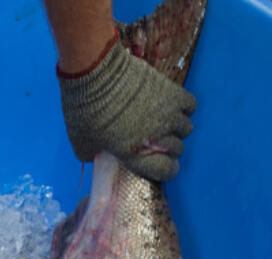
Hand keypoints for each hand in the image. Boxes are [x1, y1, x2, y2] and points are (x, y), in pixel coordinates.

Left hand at [58, 34, 195, 182]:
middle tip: (155, 137)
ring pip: (186, 128)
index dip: (165, 169)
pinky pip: (191, 105)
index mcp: (135, 155)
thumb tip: (98, 153)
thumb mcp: (81, 143)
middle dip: (168, 146)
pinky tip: (170, 104)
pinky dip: (183, 106)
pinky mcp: (172, 93)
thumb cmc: (84, 109)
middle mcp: (158, 138)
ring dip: (176, 126)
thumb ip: (93, 154)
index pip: (166, 172)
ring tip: (162, 119)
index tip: (160, 163)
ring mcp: (168, 115)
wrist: (95, 73)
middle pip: (178, 149)